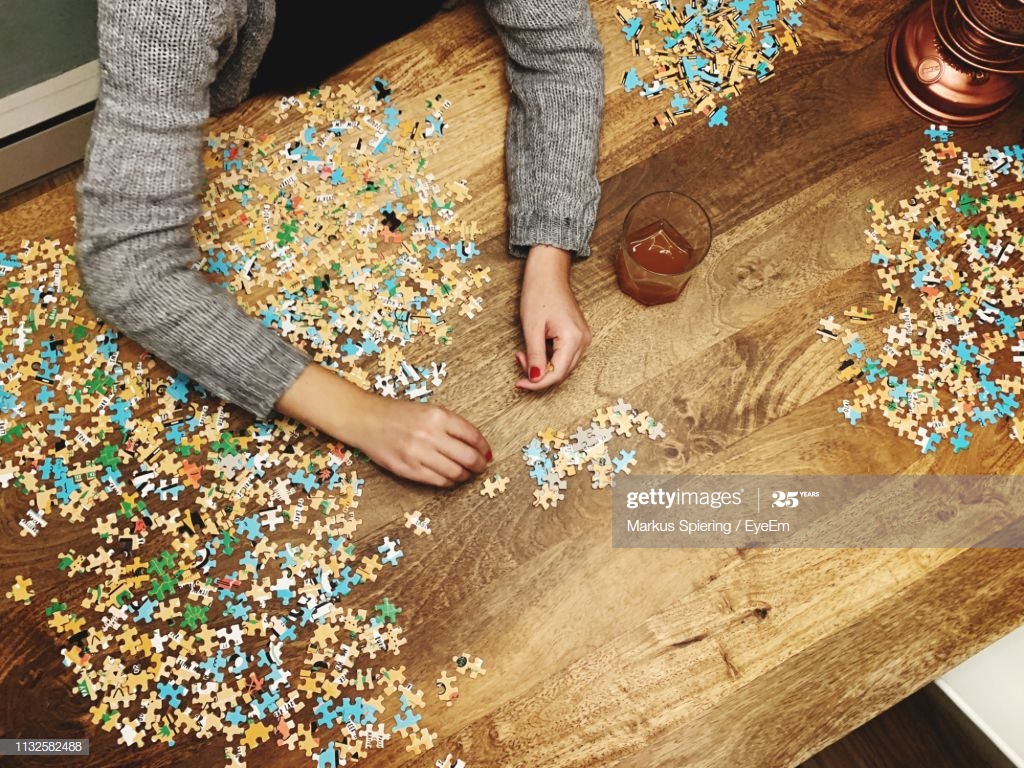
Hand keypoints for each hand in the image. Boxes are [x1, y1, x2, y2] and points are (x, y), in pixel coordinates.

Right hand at [276, 364, 490, 486]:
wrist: (366, 420)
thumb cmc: (398, 414)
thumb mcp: (428, 410)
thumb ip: (451, 425)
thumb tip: (476, 444)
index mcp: (438, 416)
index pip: (472, 436)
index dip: (484, 448)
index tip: (488, 454)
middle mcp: (430, 435)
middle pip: (468, 457)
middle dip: (479, 465)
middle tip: (481, 467)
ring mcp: (418, 453)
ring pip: (455, 472)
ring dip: (465, 475)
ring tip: (466, 473)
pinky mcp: (408, 469)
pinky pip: (438, 480)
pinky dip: (449, 481)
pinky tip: (450, 477)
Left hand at [516, 245, 590, 390]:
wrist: (548, 273)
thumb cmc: (539, 294)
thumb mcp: (531, 327)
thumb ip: (534, 355)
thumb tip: (534, 379)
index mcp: (573, 338)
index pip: (557, 374)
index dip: (537, 383)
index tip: (519, 383)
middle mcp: (583, 341)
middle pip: (561, 372)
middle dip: (538, 373)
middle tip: (519, 359)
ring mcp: (583, 338)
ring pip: (562, 366)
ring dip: (542, 366)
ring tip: (524, 352)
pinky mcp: (578, 336)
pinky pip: (564, 356)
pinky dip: (548, 358)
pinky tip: (535, 348)